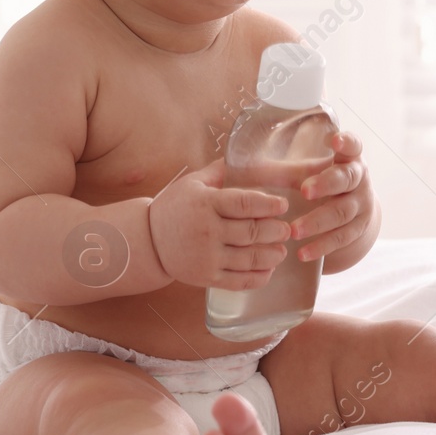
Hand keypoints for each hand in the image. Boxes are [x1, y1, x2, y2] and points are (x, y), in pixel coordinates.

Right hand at [147, 158, 291, 289]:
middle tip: (287, 229)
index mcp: (205, 203)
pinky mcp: (207, 278)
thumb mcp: (192, 183)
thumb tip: (245, 153)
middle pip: (251, 232)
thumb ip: (219, 171)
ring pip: (249, 258)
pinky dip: (259, 277)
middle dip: (275, 231)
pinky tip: (269, 269)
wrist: (148, 241)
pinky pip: (239, 281)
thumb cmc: (174, 207)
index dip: (268, 205)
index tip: (283, 205)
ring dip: (272, 255)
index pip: (243, 203)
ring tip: (281, 250)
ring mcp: (207, 257)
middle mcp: (207, 231)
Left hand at [289, 131, 373, 264]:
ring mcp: (362, 206)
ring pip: (342, 213)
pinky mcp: (359, 230)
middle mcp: (359, 179)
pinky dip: (321, 246)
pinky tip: (302, 253)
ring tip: (293, 231)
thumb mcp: (304, 172)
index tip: (335, 140)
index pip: (353, 145)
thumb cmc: (318, 183)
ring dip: (317, 222)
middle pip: (346, 179)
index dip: (346, 142)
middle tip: (304, 191)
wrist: (350, 213)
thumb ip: (279, 171)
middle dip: (325, 184)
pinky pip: (341, 239)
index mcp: (347, 158)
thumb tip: (233, 171)